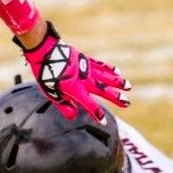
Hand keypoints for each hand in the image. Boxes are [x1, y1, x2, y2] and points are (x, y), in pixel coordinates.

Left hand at [15, 22, 129, 122]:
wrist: (44, 50)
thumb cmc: (45, 73)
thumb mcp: (50, 93)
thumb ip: (63, 105)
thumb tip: (73, 116)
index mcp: (74, 89)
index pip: (89, 104)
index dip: (96, 113)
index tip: (104, 121)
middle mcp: (83, 79)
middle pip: (102, 90)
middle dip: (115, 97)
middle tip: (127, 103)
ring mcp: (85, 68)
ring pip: (105, 76)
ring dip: (117, 82)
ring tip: (128, 86)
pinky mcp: (84, 58)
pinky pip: (100, 64)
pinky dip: (109, 68)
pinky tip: (117, 71)